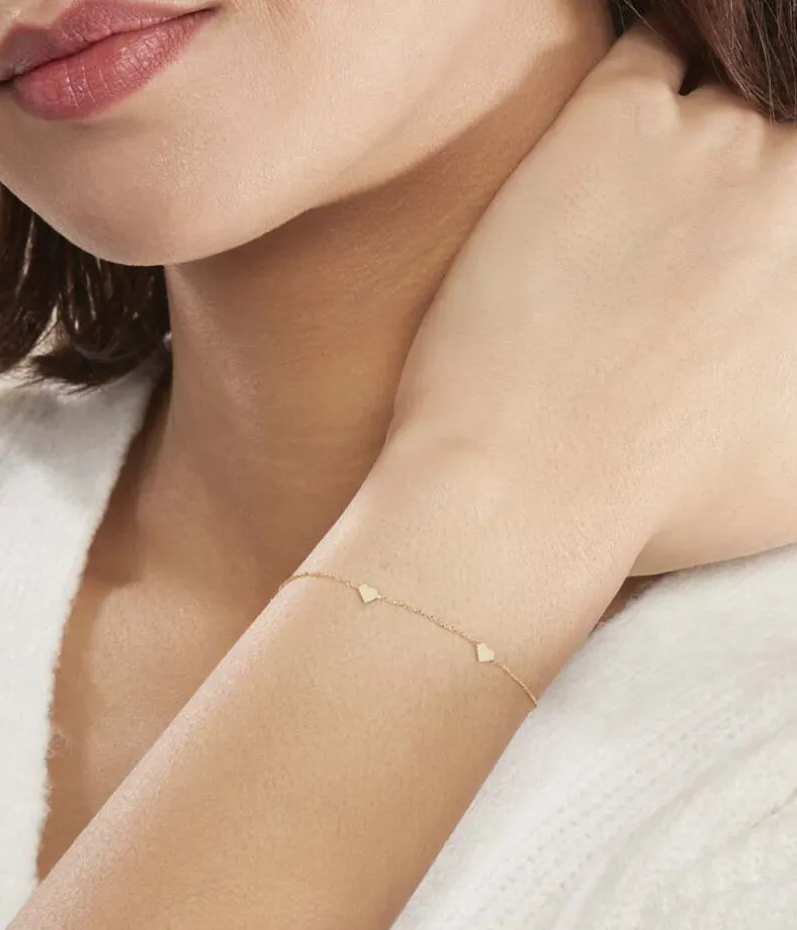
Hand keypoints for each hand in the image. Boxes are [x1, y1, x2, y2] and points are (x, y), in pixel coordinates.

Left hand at [385, 19, 796, 578]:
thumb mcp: (794, 475)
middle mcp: (791, 187)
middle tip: (691, 223)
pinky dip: (640, 82)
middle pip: (786, 132)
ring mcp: (710, 147)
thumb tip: (784, 348)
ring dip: (700, 116)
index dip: (775, 203)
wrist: (528, 489)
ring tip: (645, 181)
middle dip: (754, 168)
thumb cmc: (656, 504)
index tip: (747, 233)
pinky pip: (644, 55)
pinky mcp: (608, 133)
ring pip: (730, 80)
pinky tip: (606, 138)